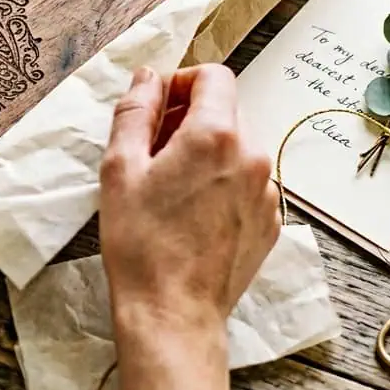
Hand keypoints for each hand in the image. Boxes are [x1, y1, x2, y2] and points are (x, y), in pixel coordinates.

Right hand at [99, 64, 279, 340]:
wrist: (172, 313)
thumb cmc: (140, 243)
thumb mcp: (120, 167)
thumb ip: (136, 111)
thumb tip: (148, 77)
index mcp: (216, 135)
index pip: (213, 76)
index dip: (181, 82)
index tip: (158, 106)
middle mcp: (252, 156)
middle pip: (226, 111)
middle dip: (190, 118)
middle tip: (153, 151)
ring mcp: (266, 192)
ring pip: (237, 148)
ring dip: (207, 152)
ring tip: (171, 188)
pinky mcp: (270, 222)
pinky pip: (247, 183)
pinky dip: (222, 184)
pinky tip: (191, 213)